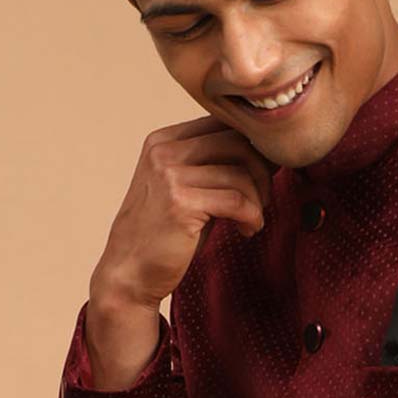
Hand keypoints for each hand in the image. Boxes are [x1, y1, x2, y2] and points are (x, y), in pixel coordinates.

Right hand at [91, 113, 278, 310]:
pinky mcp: (180, 203)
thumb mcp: (187, 189)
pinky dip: (252, 217)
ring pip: (240, 173)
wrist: (129, 274)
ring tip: (251, 221)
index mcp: (163, 141)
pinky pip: (237, 200)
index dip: (253, 148)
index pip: (223, 123)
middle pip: (236, 141)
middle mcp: (163, 151)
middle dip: (261, 172)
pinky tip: (247, 230)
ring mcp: (169, 174)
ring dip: (258, 200)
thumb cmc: (166, 234)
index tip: (263, 177)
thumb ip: (214, 165)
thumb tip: (267, 149)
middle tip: (262, 201)